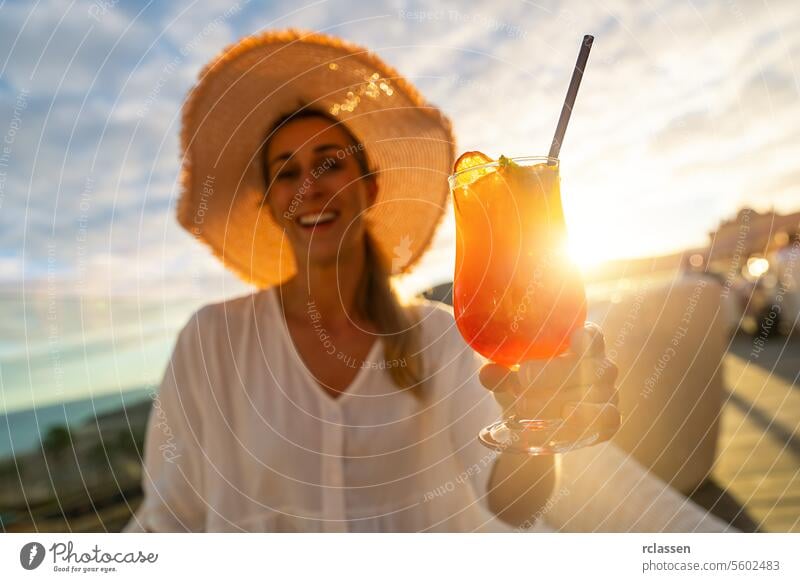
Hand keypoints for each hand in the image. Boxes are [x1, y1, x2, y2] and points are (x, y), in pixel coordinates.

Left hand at [478, 323, 620, 443]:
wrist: (531, 424)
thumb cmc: (523, 385)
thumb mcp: (506, 376)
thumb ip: (498, 373)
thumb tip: (488, 373)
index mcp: (580, 345)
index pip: (592, 336)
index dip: (585, 338)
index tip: (570, 339)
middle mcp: (599, 366)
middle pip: (587, 366)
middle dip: (554, 373)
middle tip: (523, 379)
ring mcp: (607, 393)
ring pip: (593, 393)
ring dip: (557, 399)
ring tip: (526, 406)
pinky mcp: (607, 420)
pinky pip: (606, 418)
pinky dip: (587, 417)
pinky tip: (566, 414)